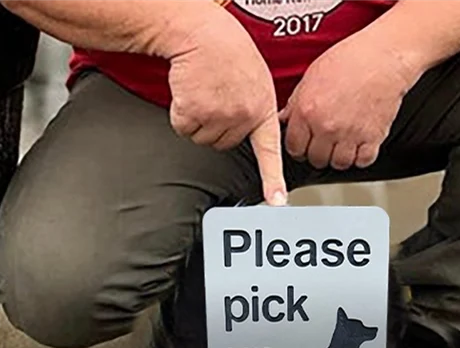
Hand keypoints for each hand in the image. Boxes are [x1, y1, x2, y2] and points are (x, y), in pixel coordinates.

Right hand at [168, 10, 285, 204]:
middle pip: (223, 144)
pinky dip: (181, 114)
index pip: (270, 152)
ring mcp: (220, 116)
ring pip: (203, 139)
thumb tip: (254, 133)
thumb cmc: (227, 52)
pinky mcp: (195, 112)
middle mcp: (244, 116)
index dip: (273, 180)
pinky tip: (190, 92)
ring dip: (198, 119)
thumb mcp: (256, 81)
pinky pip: (184, 129)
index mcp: (262, 110)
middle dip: (216, 125)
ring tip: (205, 92)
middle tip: (217, 97)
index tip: (277, 202)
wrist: (202, 32)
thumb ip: (257, 110)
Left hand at [280, 36, 413, 170]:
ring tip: (343, 144)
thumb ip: (296, 103)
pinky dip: (361, 156)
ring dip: (340, 157)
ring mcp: (350, 134)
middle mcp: (327, 126)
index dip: (299, 148)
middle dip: (319, 153)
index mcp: (307, 110)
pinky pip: (363, 161)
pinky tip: (360, 144)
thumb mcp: (312, 76)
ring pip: (339, 164)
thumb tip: (283, 119)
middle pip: (316, 159)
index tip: (305, 145)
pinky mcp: (372, 137)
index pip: (294, 148)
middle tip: (325, 143)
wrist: (384, 56)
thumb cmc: (350, 60)